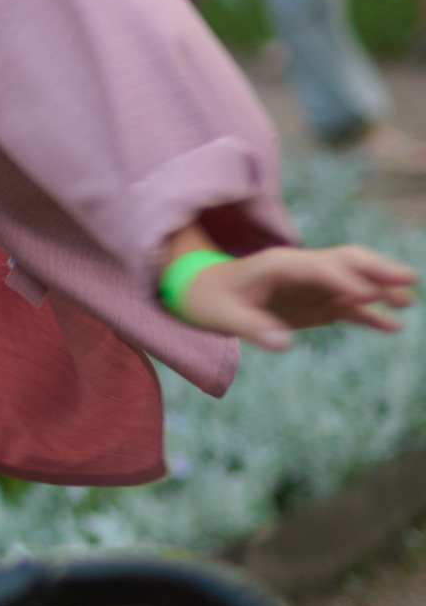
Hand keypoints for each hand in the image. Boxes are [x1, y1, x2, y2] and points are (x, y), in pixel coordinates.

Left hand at [176, 244, 416, 350]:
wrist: (200, 294)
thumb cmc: (208, 300)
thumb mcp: (223, 316)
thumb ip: (253, 328)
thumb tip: (284, 344)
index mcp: (279, 264)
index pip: (320, 266)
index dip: (343, 279)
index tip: (366, 295)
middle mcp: (301, 270)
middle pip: (347, 260)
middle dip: (377, 269)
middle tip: (408, 280)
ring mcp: (311, 286)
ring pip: (354, 281)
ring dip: (381, 289)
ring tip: (407, 302)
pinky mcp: (314, 304)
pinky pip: (347, 307)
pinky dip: (369, 314)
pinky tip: (392, 326)